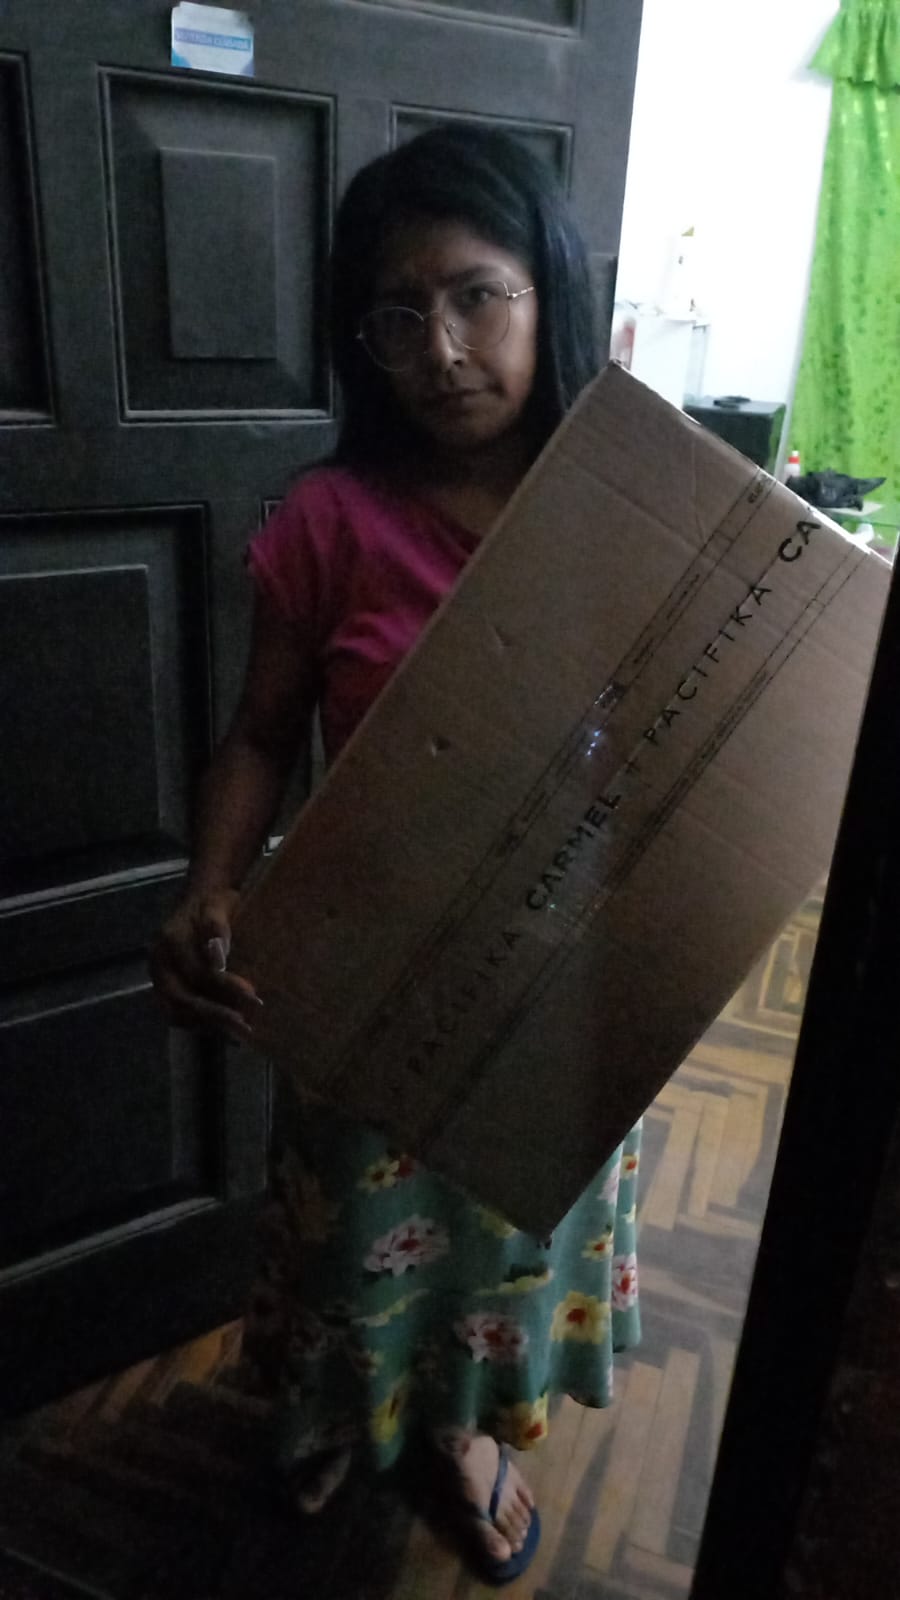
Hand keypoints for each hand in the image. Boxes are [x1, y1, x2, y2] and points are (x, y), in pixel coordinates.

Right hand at [149, 888, 261, 1041]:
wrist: (201, 897)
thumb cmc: (215, 901)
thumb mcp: (218, 905)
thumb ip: (216, 929)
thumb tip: (217, 958)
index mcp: (170, 940)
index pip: (197, 973)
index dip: (225, 987)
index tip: (253, 997)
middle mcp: (158, 961)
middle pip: (181, 999)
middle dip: (214, 1015)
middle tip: (245, 1027)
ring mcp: (158, 976)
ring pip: (176, 1011)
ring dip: (207, 1024)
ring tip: (239, 1031)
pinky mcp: (164, 987)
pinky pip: (177, 1013)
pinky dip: (200, 1023)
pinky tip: (224, 1028)